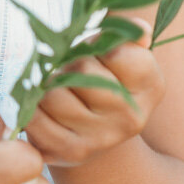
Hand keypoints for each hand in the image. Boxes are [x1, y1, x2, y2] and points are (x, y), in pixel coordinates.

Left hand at [21, 17, 165, 167]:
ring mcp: (101, 139)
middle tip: (71, 67)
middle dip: (69, 62)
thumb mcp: (124, 51)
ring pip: (53, 95)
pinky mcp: (71, 152)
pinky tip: (44, 105)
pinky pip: (35, 119)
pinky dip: (33, 106)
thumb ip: (127, 34)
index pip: (117, 53)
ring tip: (58, 86)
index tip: (99, 52)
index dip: (99, 44)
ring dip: (47, 84)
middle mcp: (130, 118)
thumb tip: (140, 31)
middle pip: (81, 71)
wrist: (101, 129)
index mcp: (150, 86)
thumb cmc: (108, 76)